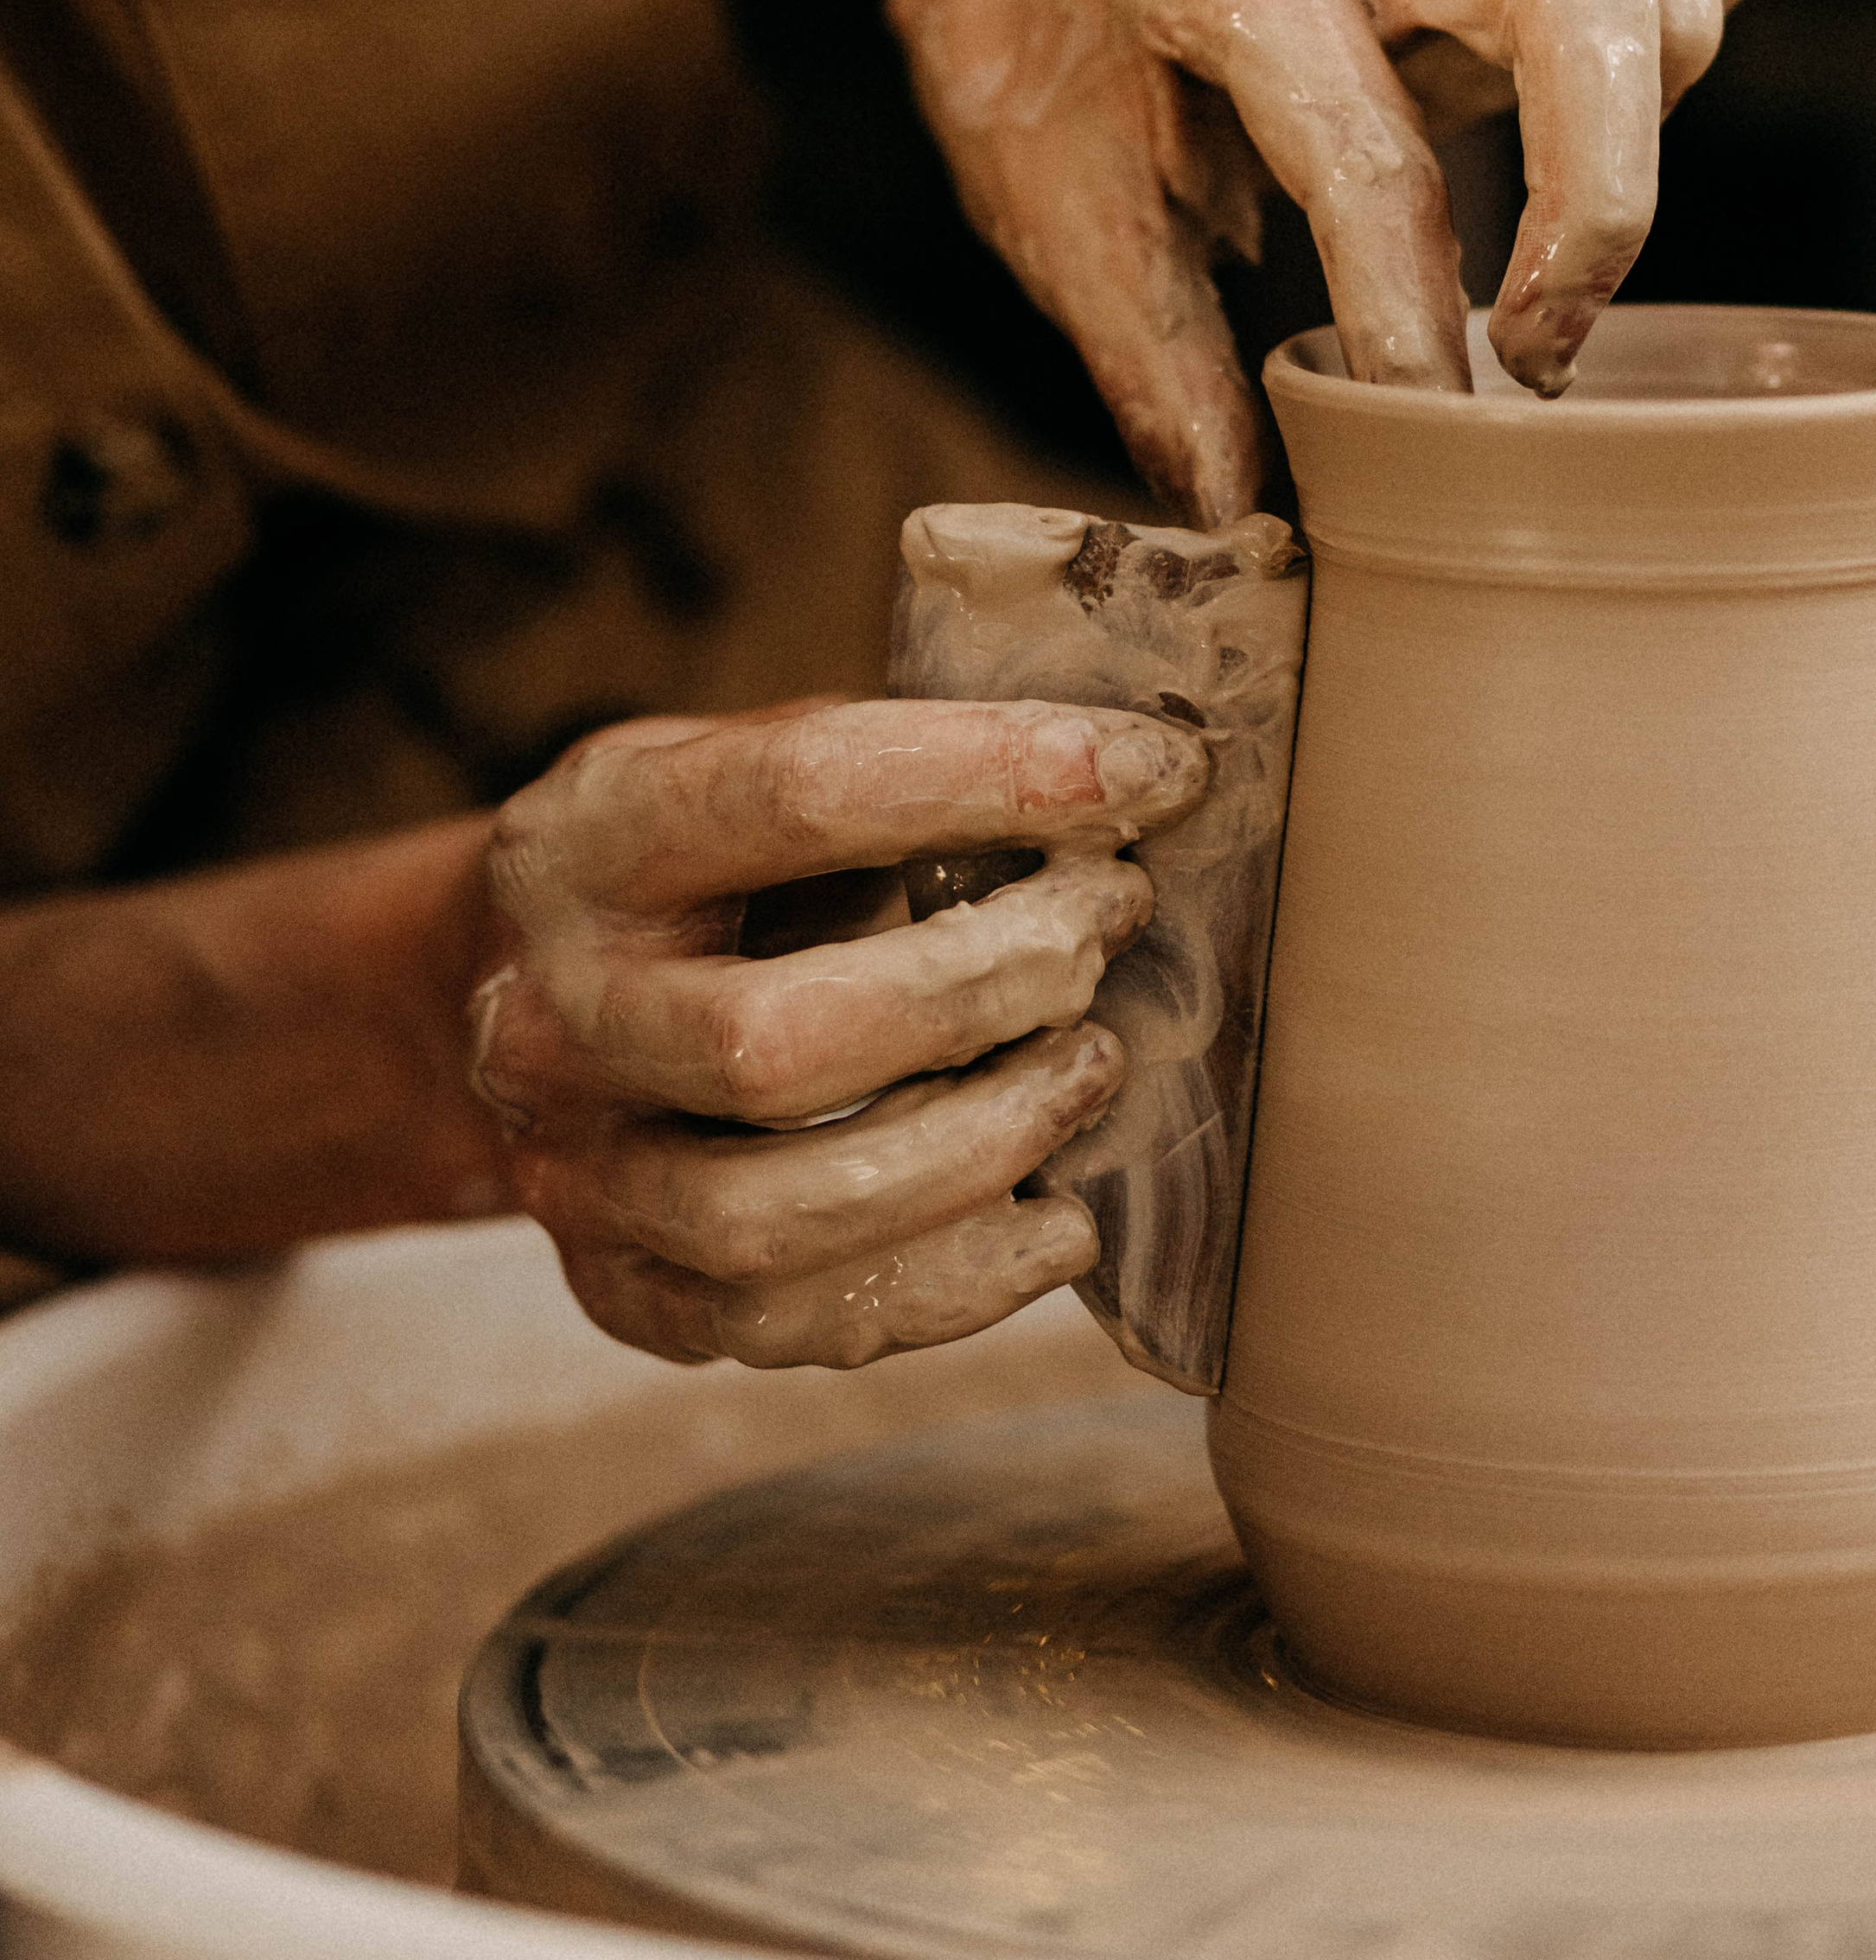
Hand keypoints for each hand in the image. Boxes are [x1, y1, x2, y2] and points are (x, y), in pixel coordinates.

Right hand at [466, 697, 1207, 1367]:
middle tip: (1107, 929)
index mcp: (586, 838)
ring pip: (771, 1214)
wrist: (515, 986)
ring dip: (977, 1147)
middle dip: (982, 986)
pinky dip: (949, 1285)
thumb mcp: (749, 756)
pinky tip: (1058, 1223)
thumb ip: (898, 769)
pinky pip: (786, 1326)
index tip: (1152, 773)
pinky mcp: (618, 1289)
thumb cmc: (701, 860)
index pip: (794, 794)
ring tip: (1093, 1070)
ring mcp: (571, 1169)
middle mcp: (551, 1014)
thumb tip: (1127, 774)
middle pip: (771, 1041)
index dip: (991, 777)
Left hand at [895, 0, 1749, 524]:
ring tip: (1590, 197)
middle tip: (1536, 351)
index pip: (1367, 155)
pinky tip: (1638, 83)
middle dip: (1602, 194)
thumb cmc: (1043, 74)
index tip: (1428, 432)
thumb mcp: (1044, 213)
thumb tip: (1240, 507)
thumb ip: (1149, 357)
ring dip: (1666, 48)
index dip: (1411, 318)